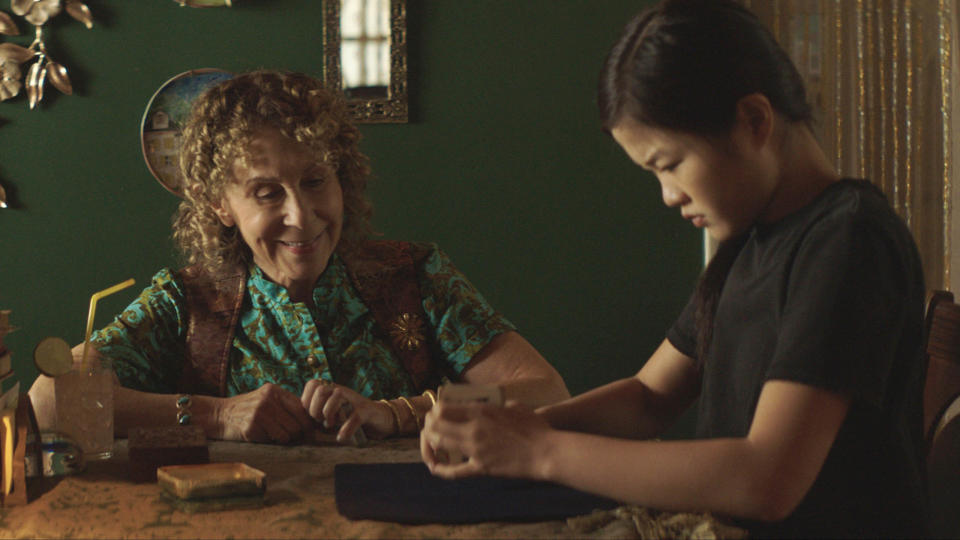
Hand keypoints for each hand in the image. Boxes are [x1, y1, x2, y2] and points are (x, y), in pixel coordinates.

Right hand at [213, 383, 314, 442]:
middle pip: (297, 424)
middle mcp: (268, 399)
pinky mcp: (251, 427)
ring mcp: (259, 412)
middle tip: (292, 438)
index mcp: (274, 391)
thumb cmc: (248, 410)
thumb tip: (313, 422)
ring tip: (272, 435)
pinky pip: (272, 440)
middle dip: (297, 435)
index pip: (302, 409)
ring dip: (283, 439)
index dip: (308, 424)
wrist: (219, 415)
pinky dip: (269, 441)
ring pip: (287, 435)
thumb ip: (286, 406)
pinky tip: (261, 435)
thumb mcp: (267, 400)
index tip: (309, 433)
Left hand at [300, 379, 395, 441]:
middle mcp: (342, 390)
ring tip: (332, 425)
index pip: (312, 384)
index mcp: (332, 389)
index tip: (311, 415)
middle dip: (315, 409)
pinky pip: (353, 417)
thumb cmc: (351, 418)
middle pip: (320, 390)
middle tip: (321, 421)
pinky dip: (345, 429)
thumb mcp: (332, 414)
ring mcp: (355, 399)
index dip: (307, 401)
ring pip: (335, 397)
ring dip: (329, 414)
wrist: (380, 419)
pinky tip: (342, 437)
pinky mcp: (366, 410)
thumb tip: (300, 422)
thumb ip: (318, 414)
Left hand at [420, 400, 553, 479]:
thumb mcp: (515, 406)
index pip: (443, 407)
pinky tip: (434, 467)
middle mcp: (473, 428)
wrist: (546, 452)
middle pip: (435, 424)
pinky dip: (440, 469)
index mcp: (481, 411)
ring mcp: (475, 449)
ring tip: (432, 444)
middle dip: (429, 426)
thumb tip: (491, 406)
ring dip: (431, 443)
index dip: (435, 410)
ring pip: (439, 443)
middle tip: (430, 429)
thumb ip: (498, 404)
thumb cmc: (536, 428)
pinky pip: (453, 471)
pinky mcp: (481, 468)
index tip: (437, 414)